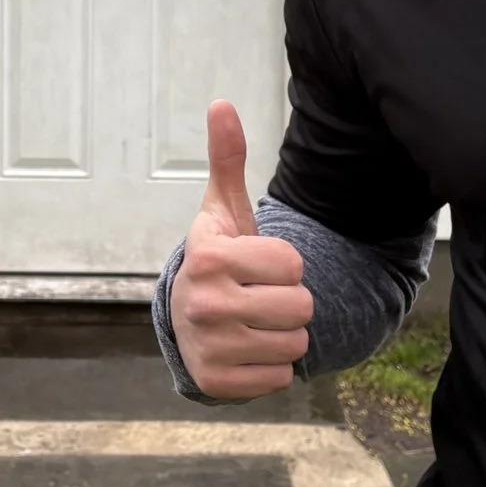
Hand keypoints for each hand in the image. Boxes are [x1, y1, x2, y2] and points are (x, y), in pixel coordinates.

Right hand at [173, 100, 312, 399]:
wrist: (185, 321)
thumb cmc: (218, 260)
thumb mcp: (222, 212)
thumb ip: (228, 160)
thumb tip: (222, 104)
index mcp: (209, 257)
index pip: (292, 263)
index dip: (284, 264)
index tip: (257, 264)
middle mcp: (205, 303)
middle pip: (300, 305)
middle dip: (289, 302)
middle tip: (260, 297)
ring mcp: (210, 346)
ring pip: (295, 343)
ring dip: (284, 334)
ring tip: (255, 322)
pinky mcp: (217, 382)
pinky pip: (281, 377)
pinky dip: (272, 367)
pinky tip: (248, 350)